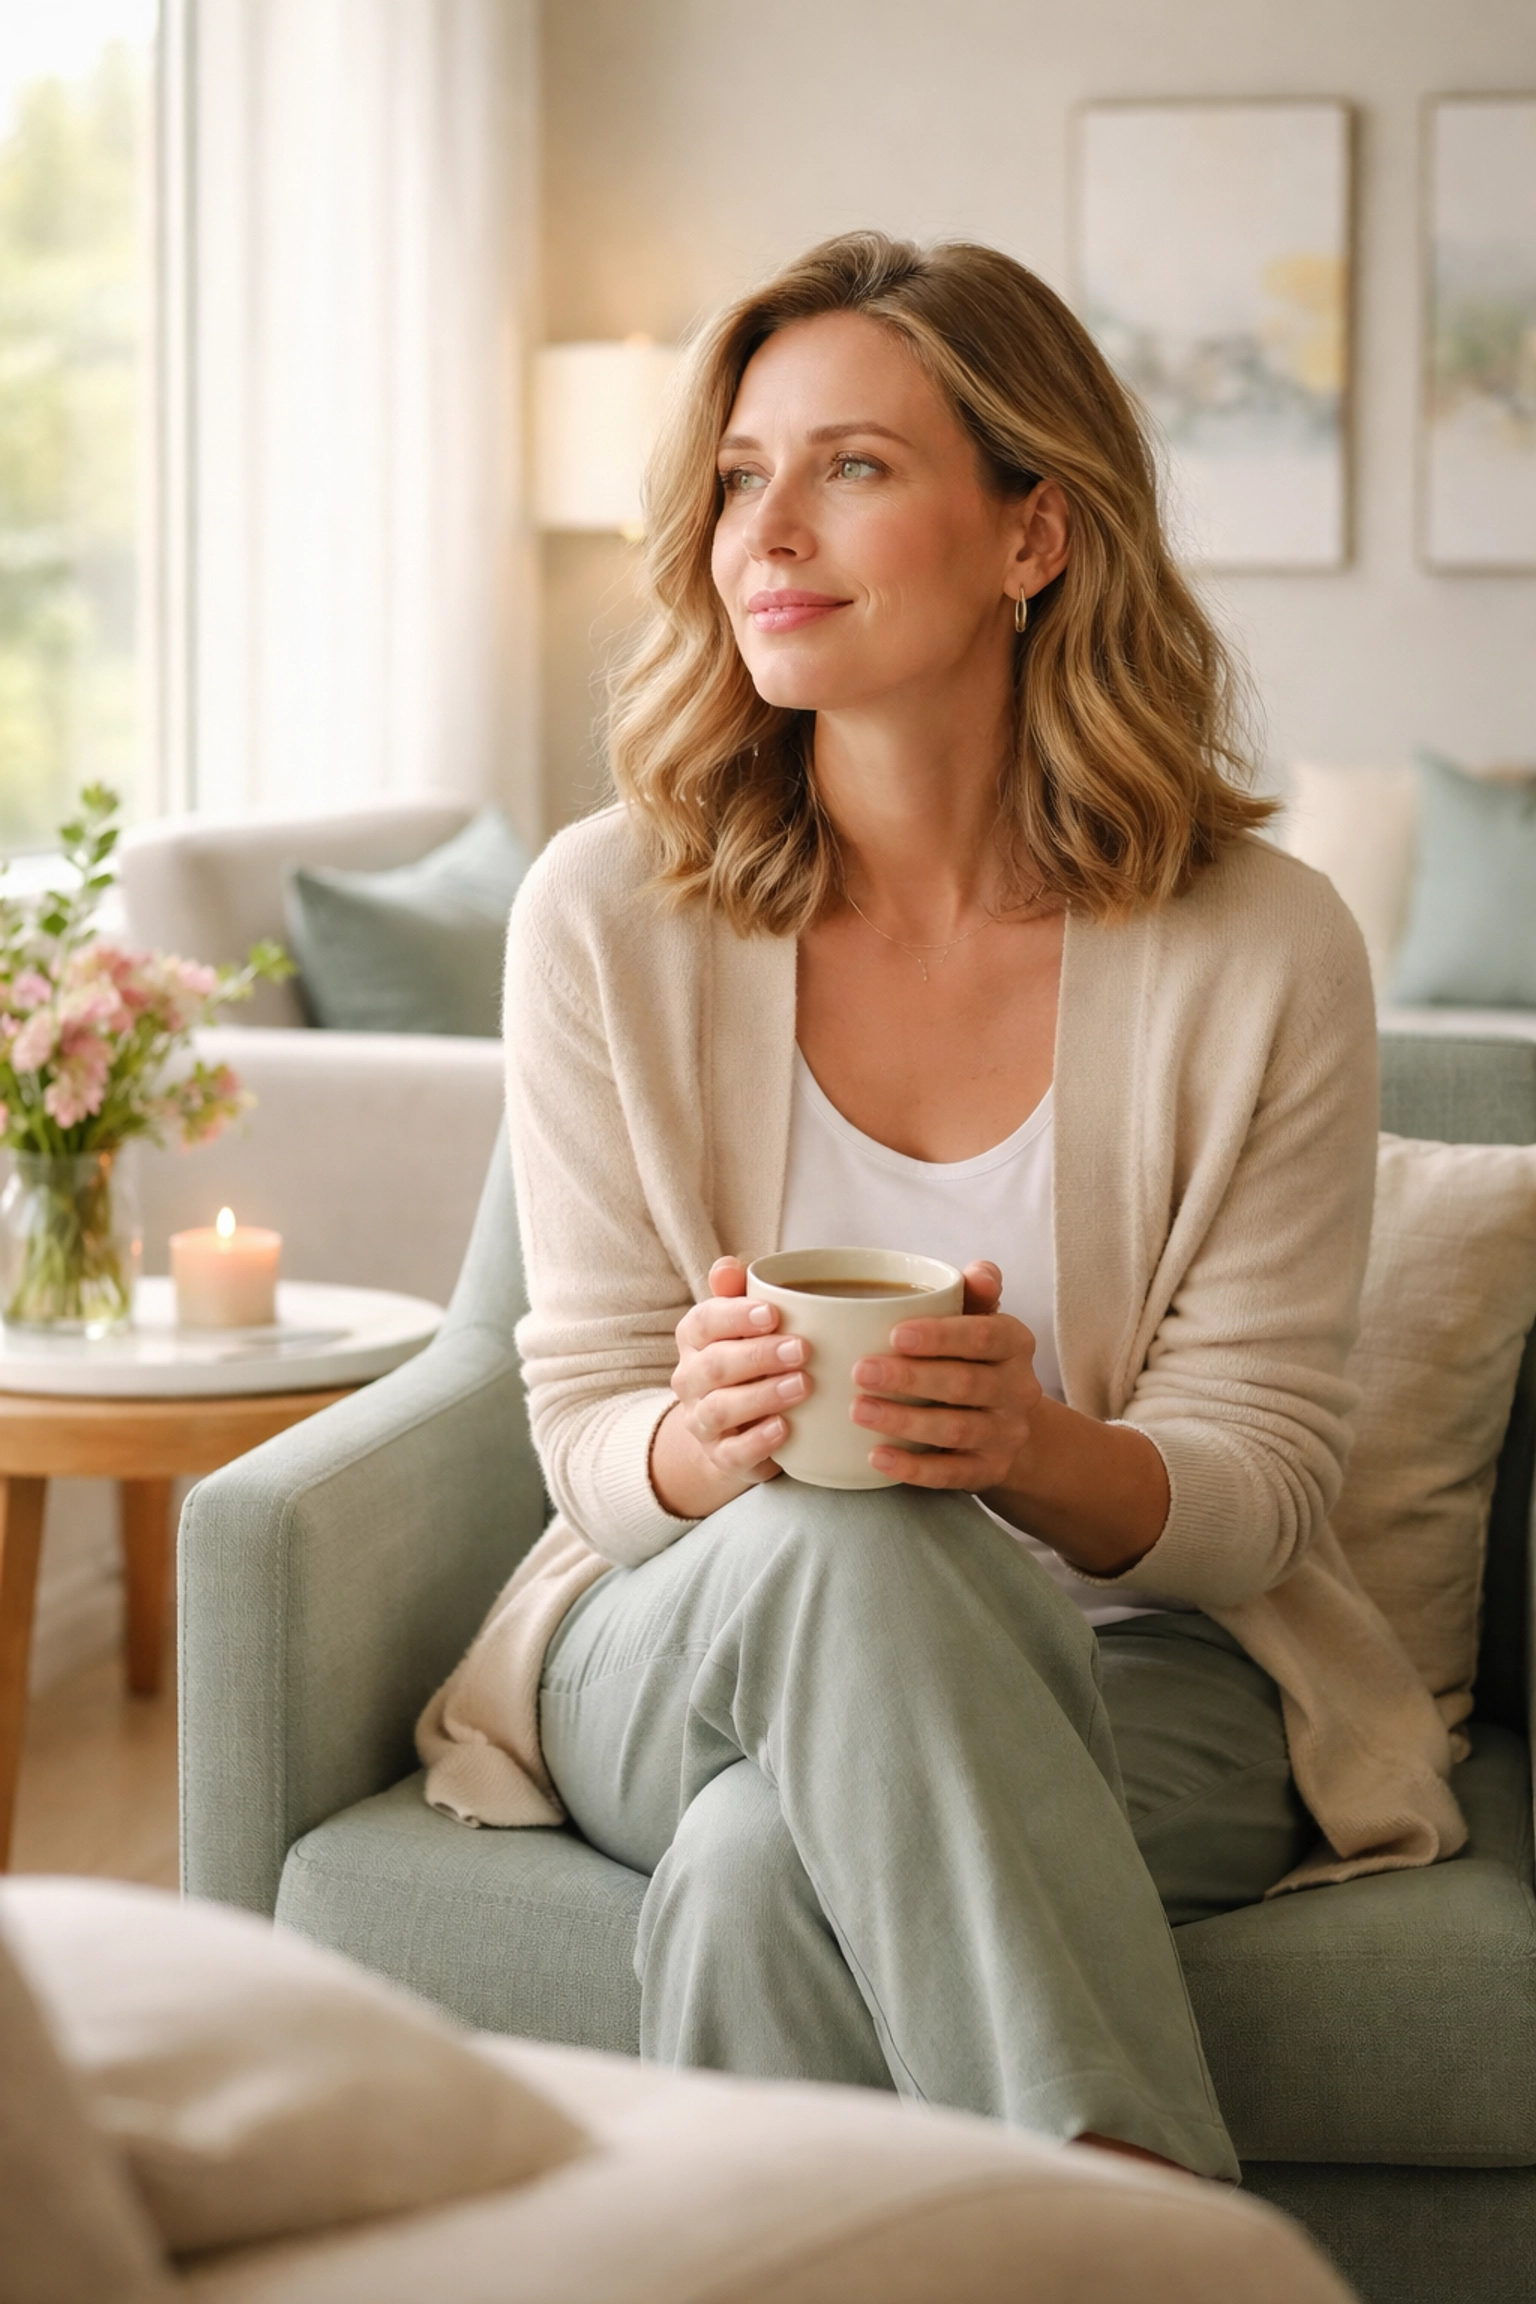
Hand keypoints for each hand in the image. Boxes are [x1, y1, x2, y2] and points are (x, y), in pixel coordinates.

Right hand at [651, 1257, 807, 1513]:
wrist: (737, 1429)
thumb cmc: (749, 1361)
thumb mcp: (746, 1324)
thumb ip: (738, 1292)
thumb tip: (729, 1265)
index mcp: (694, 1338)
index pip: (703, 1322)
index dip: (735, 1316)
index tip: (773, 1313)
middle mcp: (690, 1379)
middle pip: (714, 1365)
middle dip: (758, 1356)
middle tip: (801, 1349)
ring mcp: (702, 1421)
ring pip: (721, 1409)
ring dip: (763, 1396)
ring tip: (803, 1386)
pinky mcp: (721, 1456)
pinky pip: (733, 1452)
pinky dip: (758, 1441)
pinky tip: (786, 1428)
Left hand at [850, 1261, 1041, 1490]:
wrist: (1008, 1420)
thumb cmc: (975, 1357)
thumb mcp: (979, 1318)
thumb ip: (975, 1291)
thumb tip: (980, 1272)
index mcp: (1015, 1343)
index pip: (984, 1337)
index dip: (941, 1337)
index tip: (894, 1335)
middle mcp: (1018, 1389)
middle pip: (964, 1384)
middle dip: (910, 1378)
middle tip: (860, 1371)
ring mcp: (1006, 1434)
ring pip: (956, 1430)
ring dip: (905, 1422)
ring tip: (858, 1410)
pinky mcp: (990, 1470)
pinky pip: (951, 1474)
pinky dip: (913, 1469)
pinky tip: (876, 1457)